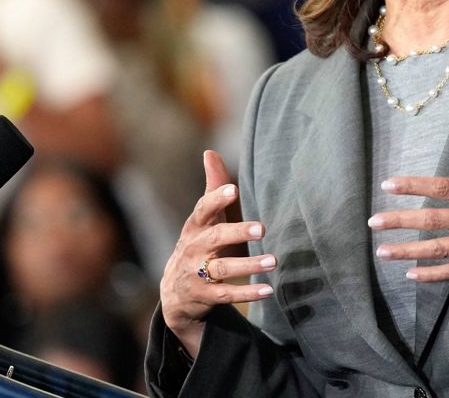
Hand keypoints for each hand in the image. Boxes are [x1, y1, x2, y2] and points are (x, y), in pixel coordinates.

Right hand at [160, 150, 276, 358]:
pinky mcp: (204, 296)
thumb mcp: (202, 219)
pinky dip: (248, 293)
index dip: (216, 199)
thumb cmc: (197, 245)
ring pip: (222, 268)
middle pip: (215, 238)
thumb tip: (210, 152)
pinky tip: (269, 289)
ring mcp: (197, 274)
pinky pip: (227, 295)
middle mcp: (193, 249)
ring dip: (248, 265)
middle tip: (262, 228)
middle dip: (237, 232)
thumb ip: (212, 188)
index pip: (203, 210)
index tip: (233, 190)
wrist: (175, 292)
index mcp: (194, 227)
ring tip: (273, 261)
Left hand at [369, 114, 448, 289]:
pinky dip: (433, 274)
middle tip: (373, 222)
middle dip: (399, 220)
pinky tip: (413, 274)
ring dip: (408, 249)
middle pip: (432, 219)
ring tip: (382, 250)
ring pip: (438, 248)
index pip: (443, 187)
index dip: (413, 186)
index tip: (389, 185)